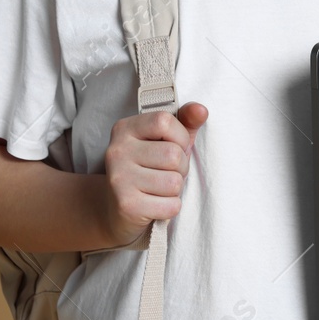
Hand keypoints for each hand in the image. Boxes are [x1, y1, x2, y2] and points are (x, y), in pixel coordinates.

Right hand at [97, 102, 207, 248]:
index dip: (180, 137)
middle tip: (166, 173)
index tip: (174, 147)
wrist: (117, 209)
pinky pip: (170, 205)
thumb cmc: (150, 170)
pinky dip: (170, 207)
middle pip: (173, 155)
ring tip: (159, 188)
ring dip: (175, 189)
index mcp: (125, 129)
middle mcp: (117, 151)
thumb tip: (201, 110)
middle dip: (180, 167)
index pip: (164, 121)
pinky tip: (155, 204)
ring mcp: (119, 178)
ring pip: (174, 182)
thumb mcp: (167, 141)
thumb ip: (185, 123)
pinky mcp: (126, 205)